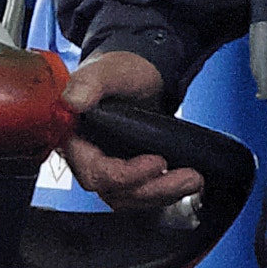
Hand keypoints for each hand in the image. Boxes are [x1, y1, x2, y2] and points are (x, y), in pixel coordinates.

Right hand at [55, 47, 195, 204]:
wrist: (141, 75)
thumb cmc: (121, 70)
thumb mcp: (108, 70)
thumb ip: (88, 82)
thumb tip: (73, 101)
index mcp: (75, 137)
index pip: (93, 172)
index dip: (124, 175)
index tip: (156, 162)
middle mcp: (88, 159)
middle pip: (115, 191)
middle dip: (153, 188)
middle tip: (187, 176)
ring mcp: (109, 168)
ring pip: (132, 197)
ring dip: (164, 193)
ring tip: (193, 179)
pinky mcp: (129, 174)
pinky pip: (143, 194)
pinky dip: (166, 191)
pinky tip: (186, 180)